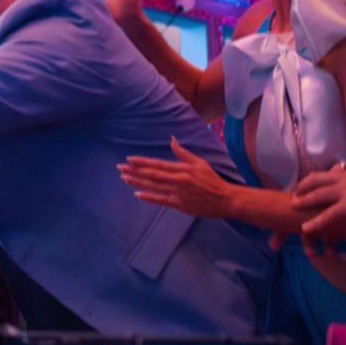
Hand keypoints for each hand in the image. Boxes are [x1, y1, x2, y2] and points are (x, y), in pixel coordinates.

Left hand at [119, 138, 235, 218]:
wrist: (225, 199)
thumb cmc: (212, 180)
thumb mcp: (199, 162)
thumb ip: (183, 153)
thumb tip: (172, 139)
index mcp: (182, 168)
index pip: (158, 164)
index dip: (143, 162)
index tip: (130, 159)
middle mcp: (178, 180)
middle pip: (152, 175)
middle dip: (135, 171)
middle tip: (120, 168)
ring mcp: (178, 193)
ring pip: (154, 186)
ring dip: (138, 182)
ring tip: (125, 178)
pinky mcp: (180, 205)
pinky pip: (161, 200)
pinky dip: (149, 197)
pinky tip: (138, 194)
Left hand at [292, 163, 345, 237]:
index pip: (332, 172)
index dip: (320, 177)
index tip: (312, 180)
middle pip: (318, 180)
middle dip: (305, 185)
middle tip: (296, 190)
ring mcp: (345, 192)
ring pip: (318, 195)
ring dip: (303, 200)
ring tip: (293, 204)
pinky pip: (326, 215)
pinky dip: (314, 222)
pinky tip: (305, 228)